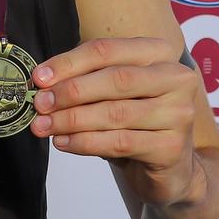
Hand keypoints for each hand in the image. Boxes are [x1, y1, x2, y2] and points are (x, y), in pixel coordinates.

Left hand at [29, 37, 204, 206]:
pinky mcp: (173, 147)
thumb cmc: (135, 120)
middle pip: (115, 79)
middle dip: (71, 91)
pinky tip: (64, 143)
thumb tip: (42, 80)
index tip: (39, 77)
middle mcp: (176, 79)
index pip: (107, 50)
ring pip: (115, 113)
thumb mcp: (111, 92)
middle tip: (40, 103)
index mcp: (159, 53)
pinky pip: (121, 142)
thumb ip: (84, 79)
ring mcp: (179, 114)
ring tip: (45, 126)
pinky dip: (86, 142)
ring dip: (72, 120)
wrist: (171, 168)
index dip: (69, 63)